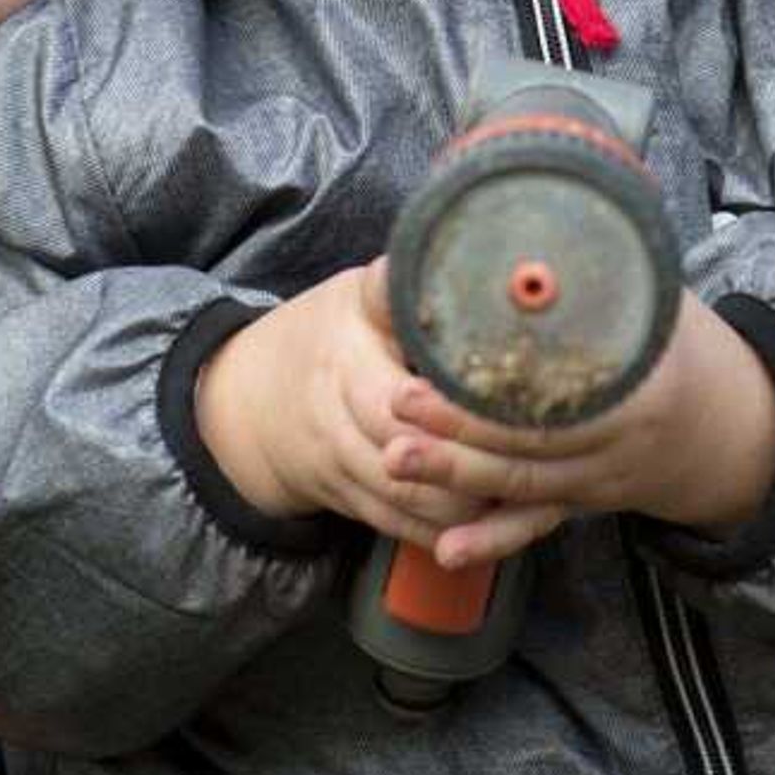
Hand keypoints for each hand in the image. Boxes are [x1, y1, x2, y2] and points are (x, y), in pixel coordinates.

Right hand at [196, 261, 502, 544]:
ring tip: (518, 495)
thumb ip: (402, 286)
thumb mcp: (359, 297)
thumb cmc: (329, 334)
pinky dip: (441, 532)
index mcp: (345, 358)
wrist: (247, 397)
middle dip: (464, 466)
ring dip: (459, 508)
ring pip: (401, 499)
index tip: (502, 407)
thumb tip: (455, 241)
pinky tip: (487, 527)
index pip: (395, 396)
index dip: (447, 412)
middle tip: (527, 462)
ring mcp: (337, 463)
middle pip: (402, 456)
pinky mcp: (346, 499)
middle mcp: (335, 415)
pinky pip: (395, 526)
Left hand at [383, 290, 774, 569]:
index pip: (557, 397)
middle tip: (395, 408)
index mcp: (645, 384)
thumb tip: (550, 205)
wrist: (737, 425)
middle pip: (530, 447)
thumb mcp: (660, 301)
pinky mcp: (586, 501)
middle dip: (456, 433)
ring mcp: (604, 480)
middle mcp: (623, 442)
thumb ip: (605, 274)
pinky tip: (445, 550)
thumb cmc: (685, 344)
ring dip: (455, 477)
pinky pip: (535, 524)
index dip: (489, 392)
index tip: (429, 371)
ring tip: (393, 462)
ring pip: (523, 489)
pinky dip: (491, 539)